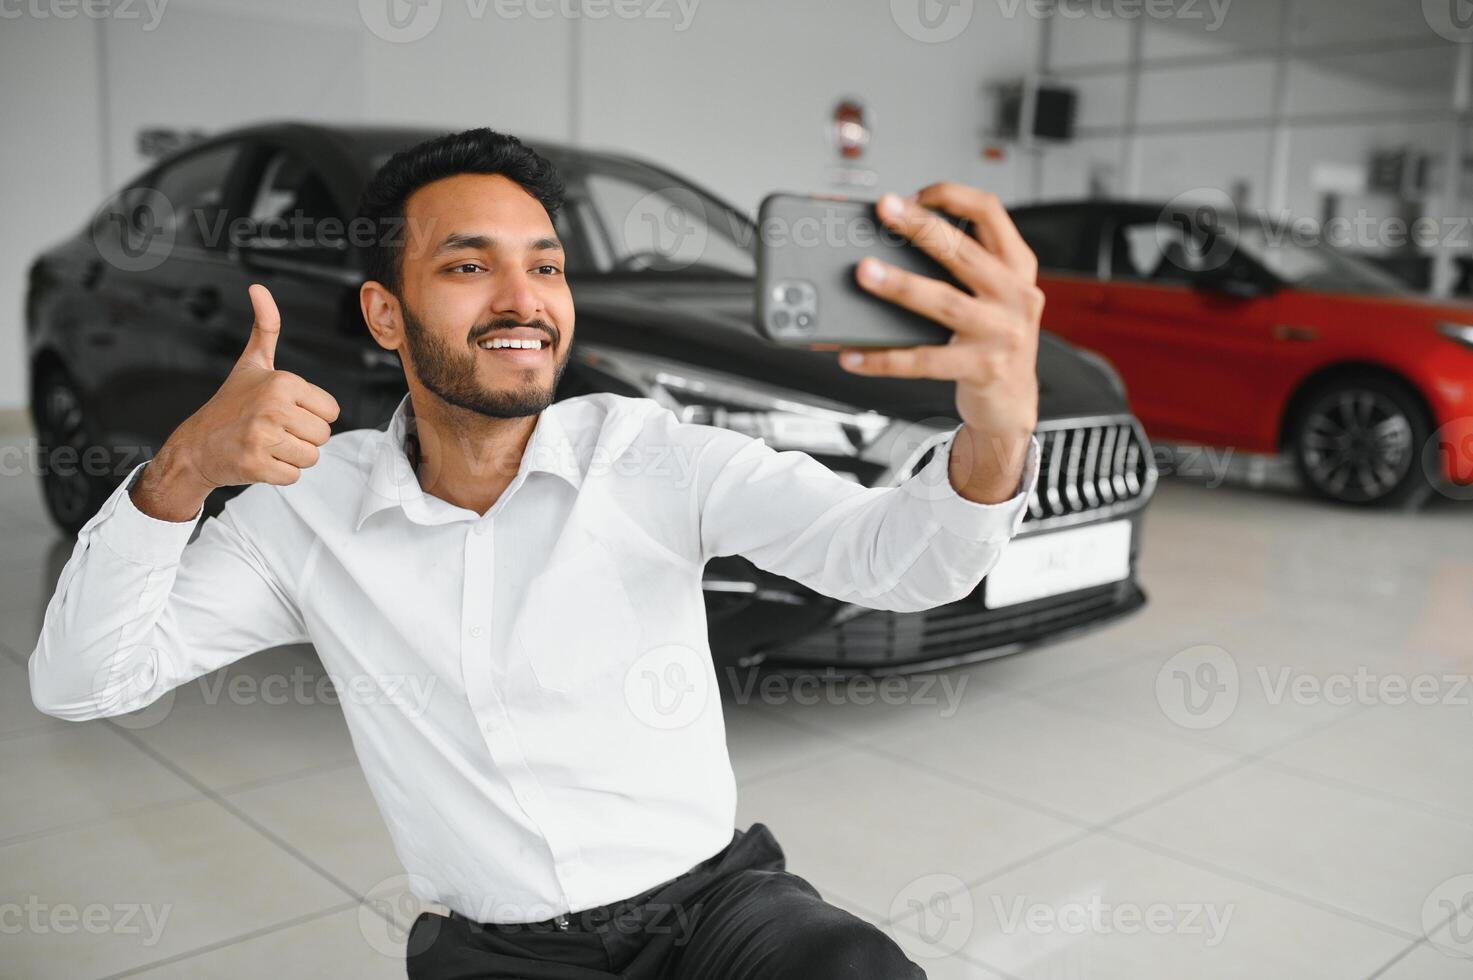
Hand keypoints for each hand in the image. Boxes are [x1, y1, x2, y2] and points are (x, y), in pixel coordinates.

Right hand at [162, 284, 341, 492]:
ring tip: (266, 444)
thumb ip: (266, 327)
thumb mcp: (251, 364)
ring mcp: (264, 437)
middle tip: (273, 430)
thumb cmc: (229, 405)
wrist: (194, 446)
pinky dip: (279, 473)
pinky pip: (294, 477)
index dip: (311, 415)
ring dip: (292, 456)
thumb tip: (259, 288)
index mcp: (283, 382)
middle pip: (323, 435)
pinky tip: (258, 459)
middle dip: (302, 437)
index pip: (331, 411)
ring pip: (312, 457)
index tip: (283, 411)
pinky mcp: (257, 465)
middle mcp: (274, 407)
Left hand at [837, 183, 1042, 500]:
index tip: (914, 195)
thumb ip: (959, 269)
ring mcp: (1002, 333)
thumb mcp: (990, 296)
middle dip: (920, 226)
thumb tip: (886, 248)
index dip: (952, 197)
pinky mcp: (982, 368)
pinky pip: (924, 361)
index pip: (990, 212)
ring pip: (944, 302)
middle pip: (963, 251)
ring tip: (863, 272)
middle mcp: (1016, 294)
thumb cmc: (991, 340)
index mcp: (1017, 266)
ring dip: (900, 284)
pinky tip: (854, 355)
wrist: (1012, 402)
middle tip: (883, 209)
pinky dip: (884, 358)